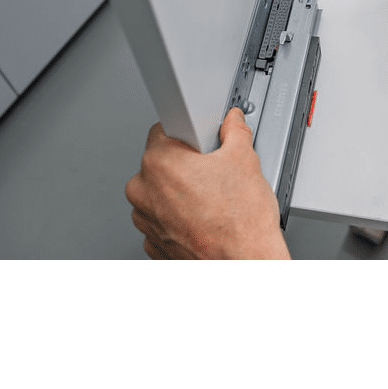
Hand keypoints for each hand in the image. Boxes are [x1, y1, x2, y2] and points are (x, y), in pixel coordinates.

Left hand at [125, 107, 290, 258]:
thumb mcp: (245, 159)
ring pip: (160, 193)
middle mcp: (143, 192)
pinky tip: (205, 219)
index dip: (189, 132)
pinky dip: (179, 218)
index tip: (202, 140)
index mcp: (158, 163)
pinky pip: (162, 220)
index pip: (164, 129)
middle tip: (214, 172)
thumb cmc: (240, 223)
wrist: (243, 266)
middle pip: (161, 162)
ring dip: (180, 193)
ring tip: (213, 199)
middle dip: (186, 164)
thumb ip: (234, 130)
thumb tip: (232, 122)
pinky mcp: (153, 244)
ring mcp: (146, 221)